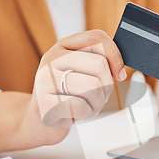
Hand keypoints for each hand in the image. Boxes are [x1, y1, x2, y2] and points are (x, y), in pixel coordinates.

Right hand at [24, 30, 126, 145]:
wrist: (39, 120)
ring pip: (93, 86)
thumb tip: (119, 70)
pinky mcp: (44, 103)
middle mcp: (51, 59)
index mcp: (62, 47)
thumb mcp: (81, 74)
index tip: (118, 74)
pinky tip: (77, 114)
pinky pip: (81, 106)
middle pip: (99, 64)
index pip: (96, 38)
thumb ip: (98, 64)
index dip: (115, 56)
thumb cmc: (66, 96)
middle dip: (107, 86)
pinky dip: (86, 113)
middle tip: (100, 96)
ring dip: (98, 102)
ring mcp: (44, 80)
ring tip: (88, 106)